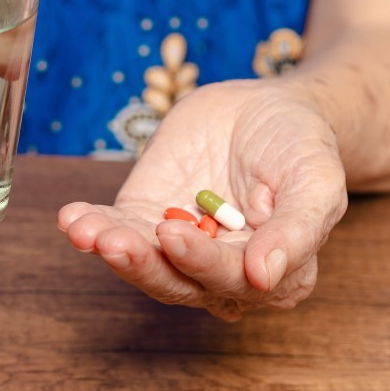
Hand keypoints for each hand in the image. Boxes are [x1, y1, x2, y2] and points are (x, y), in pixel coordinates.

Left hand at [58, 79, 347, 320]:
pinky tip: (72, 217)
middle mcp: (221, 272)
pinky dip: (92, 225)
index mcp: (273, 276)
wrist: (267, 108)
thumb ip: (297, 230)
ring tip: (84, 230)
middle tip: (115, 242)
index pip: (231, 281)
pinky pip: (117, 227)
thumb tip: (265, 277)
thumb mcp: (317, 180)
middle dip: (143, 265)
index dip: (201, 262)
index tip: (174, 235)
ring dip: (110, 248)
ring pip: (142, 262)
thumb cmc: (302, 147)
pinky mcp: (146, 215)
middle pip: (177, 282)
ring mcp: (179, 246)